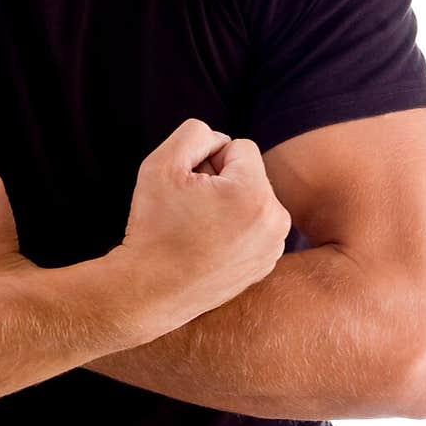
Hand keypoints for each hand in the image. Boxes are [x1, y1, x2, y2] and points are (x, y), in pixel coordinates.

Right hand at [113, 119, 291, 326]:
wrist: (150, 292)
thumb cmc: (154, 227)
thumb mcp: (162, 163)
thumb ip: (194, 133)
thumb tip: (219, 141)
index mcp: (256, 195)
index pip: (240, 147)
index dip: (207, 159)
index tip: (189, 186)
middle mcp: (275, 222)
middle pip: (249, 173)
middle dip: (221, 181)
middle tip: (189, 209)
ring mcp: (273, 248)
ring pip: (251, 199)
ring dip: (227, 203)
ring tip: (197, 227)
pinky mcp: (265, 265)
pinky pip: (252, 226)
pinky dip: (232, 229)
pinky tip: (206, 245)